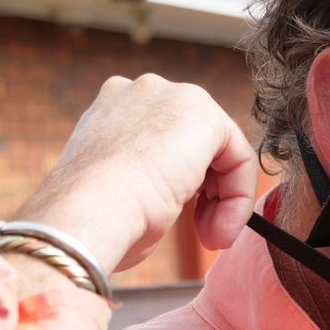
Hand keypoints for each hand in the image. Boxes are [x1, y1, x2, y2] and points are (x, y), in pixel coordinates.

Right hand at [14, 74, 256, 274]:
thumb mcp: (115, 189)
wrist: (89, 211)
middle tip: (204, 234)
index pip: (166, 144)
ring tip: (210, 237)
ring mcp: (172, 96)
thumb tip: (169, 193)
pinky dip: (238, 197)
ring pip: (221, 153)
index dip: (184, 187)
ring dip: (223, 201)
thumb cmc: (94, 217)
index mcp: (111, 108)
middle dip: (208, 194)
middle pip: (197, 145)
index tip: (185, 225)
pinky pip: (239, 158)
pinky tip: (221, 226)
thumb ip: (143, 176)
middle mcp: (142, 92)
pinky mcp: (203, 113)